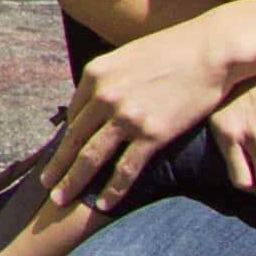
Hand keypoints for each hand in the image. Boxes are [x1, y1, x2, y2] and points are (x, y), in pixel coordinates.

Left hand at [48, 23, 240, 211]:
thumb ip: (109, 80)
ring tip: (61, 199)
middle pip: (74, 139)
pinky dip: (112, 191)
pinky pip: (126, 170)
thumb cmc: (173, 50)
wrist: (210, 51)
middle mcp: (105, 95)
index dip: (66, 139)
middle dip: (57, 166)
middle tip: (45, 186)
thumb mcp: (128, 57)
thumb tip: (99, 103)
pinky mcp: (153, 134)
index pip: (74, 114)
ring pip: (91, 157)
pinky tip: (103, 204)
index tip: (61, 156)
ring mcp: (127, 116)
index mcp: (95, 74)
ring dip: (73, 182)